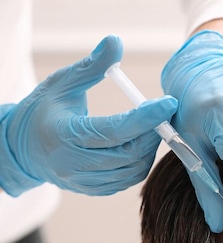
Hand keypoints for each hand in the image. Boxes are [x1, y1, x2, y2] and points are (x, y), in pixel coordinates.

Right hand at [0, 35, 177, 195]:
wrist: (23, 147)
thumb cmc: (44, 110)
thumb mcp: (63, 82)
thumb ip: (92, 66)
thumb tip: (115, 42)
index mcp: (64, 135)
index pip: (114, 130)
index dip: (146, 118)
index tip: (168, 104)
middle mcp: (72, 163)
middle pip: (128, 154)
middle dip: (151, 133)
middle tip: (161, 115)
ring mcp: (83, 181)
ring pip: (132, 170)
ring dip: (148, 149)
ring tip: (148, 128)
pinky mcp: (93, 190)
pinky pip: (127, 180)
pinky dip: (139, 162)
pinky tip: (138, 145)